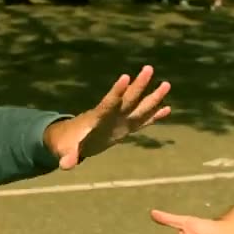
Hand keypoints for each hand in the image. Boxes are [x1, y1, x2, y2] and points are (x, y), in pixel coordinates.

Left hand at [48, 65, 170, 168]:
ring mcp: (120, 120)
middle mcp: (112, 115)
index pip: (108, 103)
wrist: (71, 139)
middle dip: (138, 85)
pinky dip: (154, 116)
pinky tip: (167, 109)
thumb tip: (65, 165)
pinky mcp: (126, 127)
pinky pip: (142, 120)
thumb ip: (68, 156)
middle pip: (128, 98)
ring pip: (138, 106)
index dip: (116, 92)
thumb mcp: (66, 150)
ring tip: (167, 84)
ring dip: (152, 97)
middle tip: (148, 68)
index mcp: (98, 118)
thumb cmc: (68, 143)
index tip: (125, 77)